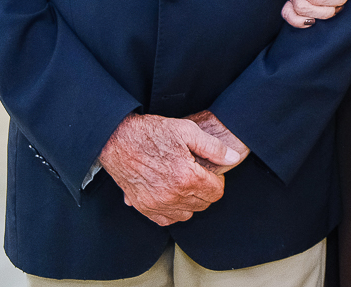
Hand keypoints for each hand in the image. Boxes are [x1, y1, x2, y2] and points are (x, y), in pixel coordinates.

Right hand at [98, 114, 241, 225]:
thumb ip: (214, 147)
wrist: (118, 140)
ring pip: (187, 214)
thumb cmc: (152, 133)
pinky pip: (166, 220)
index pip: (216, 192)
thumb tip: (232, 158)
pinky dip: (173, 211)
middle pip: (203, 204)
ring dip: (190, 202)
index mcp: (186, 177)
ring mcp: (157, 204)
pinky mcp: (144, 207)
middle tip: (198, 175)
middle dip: (205, 191)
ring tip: (185, 183)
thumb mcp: (187, 130)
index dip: (218, 181)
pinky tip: (171, 194)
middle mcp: (172, 196)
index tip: (211, 172)